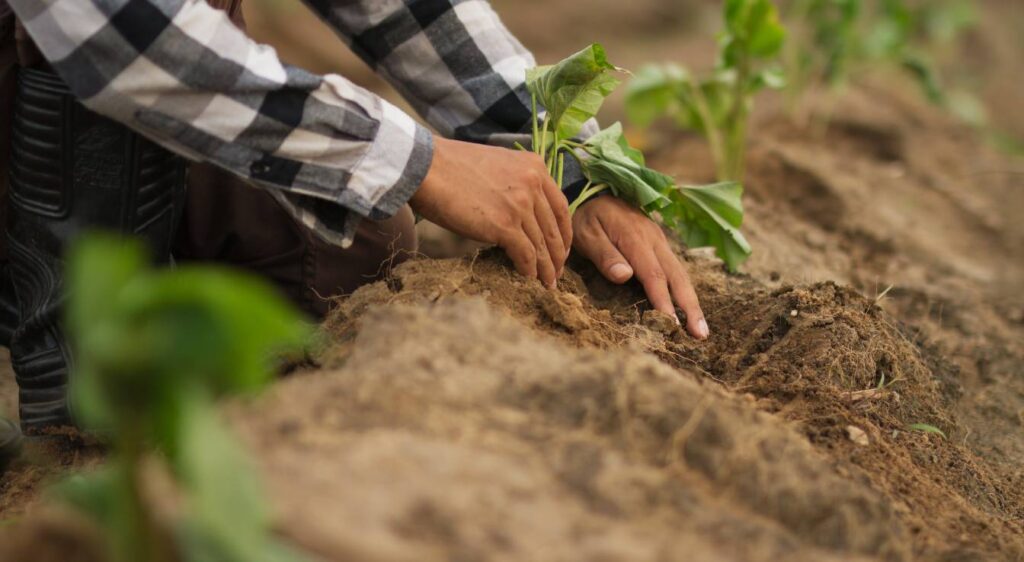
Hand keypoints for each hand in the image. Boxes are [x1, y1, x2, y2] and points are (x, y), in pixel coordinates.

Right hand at [410, 136, 571, 287]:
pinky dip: (528, 271)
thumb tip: (519, 214)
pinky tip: (527, 280)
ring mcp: (521, 204)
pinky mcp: (505, 225)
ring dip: (546, 269)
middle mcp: (534, 183)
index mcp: (535, 166)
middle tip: (557, 274)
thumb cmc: (450, 167)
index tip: (561, 250)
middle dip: (557, 256)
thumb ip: (515, 184)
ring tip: (546, 285)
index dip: (563, 233)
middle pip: (554, 228)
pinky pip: (526, 255)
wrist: (425, 166)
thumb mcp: (496, 165)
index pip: (560, 207)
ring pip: (542, 245)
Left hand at [572, 196, 708, 339]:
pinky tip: (688, 306)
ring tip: (700, 329)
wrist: (592, 191)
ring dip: (692, 301)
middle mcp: (654, 239)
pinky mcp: (658, 243)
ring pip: (680, 273)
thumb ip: (605, 255)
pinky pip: (675, 268)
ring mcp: (659, 241)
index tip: (672, 324)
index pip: (654, 275)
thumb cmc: (585, 217)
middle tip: (700, 334)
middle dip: (690, 307)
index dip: (664, 301)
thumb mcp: (586, 234)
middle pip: (677, 276)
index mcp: (636, 238)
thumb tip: (625, 276)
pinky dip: (684, 289)